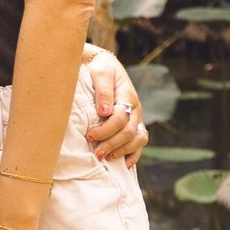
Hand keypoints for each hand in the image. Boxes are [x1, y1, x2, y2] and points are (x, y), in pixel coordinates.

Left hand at [84, 50, 146, 167]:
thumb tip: (105, 112)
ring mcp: (137, 117)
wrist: (106, 66)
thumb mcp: (101, 73)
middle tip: (95, 152)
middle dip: (111, 144)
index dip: (105, 130)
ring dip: (122, 151)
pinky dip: (134, 154)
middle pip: (128, 132)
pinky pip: (140, 142)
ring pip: (138, 139)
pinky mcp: (135, 124)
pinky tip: (124, 164)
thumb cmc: (100, 69)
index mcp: (128, 96)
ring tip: (106, 157)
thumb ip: (103, 91)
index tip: (89, 135)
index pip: (120, 118)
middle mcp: (135, 109)